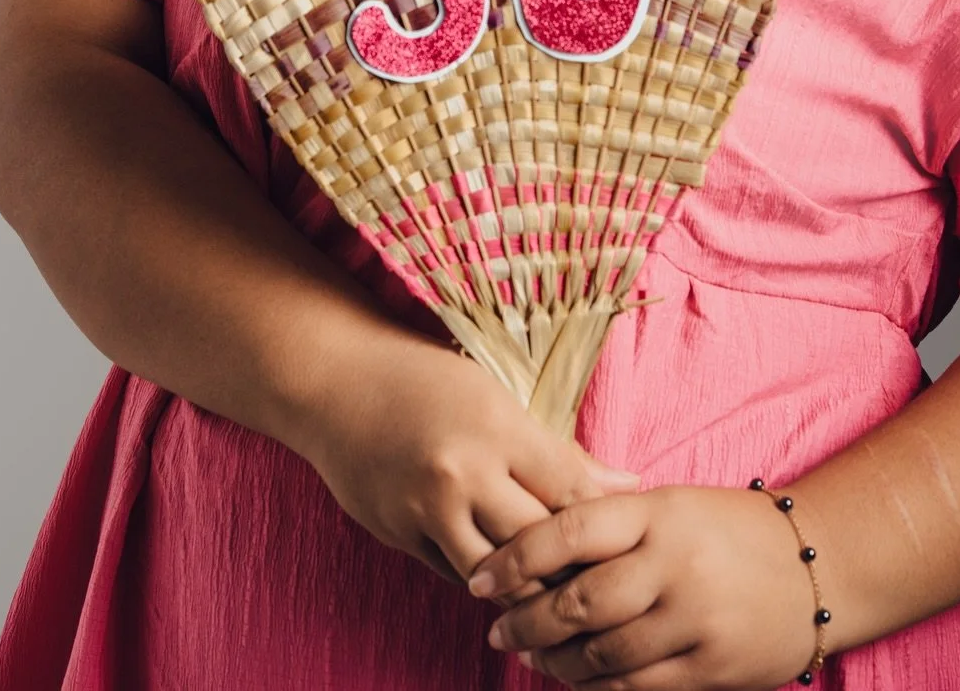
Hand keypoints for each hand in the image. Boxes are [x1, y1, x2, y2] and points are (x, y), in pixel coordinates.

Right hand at [294, 326, 640, 584]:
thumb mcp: (494, 397)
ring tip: (552, 581)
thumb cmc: (423, 378)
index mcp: (495, 427)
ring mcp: (424, 509)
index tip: (625, 534)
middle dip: (571, 562)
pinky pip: (454, 572)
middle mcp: (461, 473)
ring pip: (496, 573)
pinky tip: (503, 571)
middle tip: (598, 571)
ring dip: (526, 581)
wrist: (335, 383)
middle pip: (538, 542)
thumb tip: (623, 484)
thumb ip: (555, 450)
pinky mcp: (398, 534)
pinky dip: (483, 575)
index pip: (570, 491)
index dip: (604, 519)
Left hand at [470, 486, 816, 688]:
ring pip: (602, 652)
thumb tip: (535, 543)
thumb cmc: (732, 529)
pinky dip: (597, 685)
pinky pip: (636, 685)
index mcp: (657, 513)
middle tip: (496, 628)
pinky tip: (576, 679)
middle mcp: (672, 565)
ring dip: (555, 660)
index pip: (569, 530)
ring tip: (530, 655)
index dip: (515, 558)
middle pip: (577, 601)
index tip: (479, 578)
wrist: (820, 566)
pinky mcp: (710, 668)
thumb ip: (613, 520)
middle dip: (526, 620)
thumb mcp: (674, 505)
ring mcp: (693, 620)